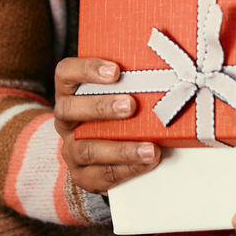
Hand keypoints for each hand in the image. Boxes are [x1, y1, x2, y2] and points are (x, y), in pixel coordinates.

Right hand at [53, 56, 160, 193]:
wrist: (103, 156)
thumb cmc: (117, 114)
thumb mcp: (118, 94)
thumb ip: (131, 80)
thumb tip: (170, 60)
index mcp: (69, 93)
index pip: (66, 73)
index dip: (86, 69)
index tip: (115, 70)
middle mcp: (65, 120)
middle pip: (69, 110)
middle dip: (101, 107)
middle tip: (131, 105)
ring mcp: (70, 149)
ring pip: (87, 149)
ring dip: (121, 148)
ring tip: (150, 148)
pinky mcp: (82, 175)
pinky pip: (102, 175)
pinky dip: (129, 169)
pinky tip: (148, 162)